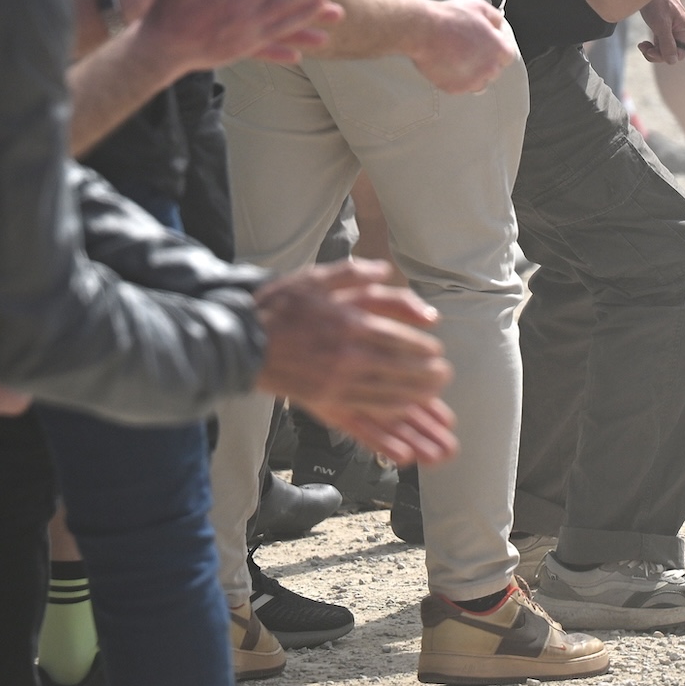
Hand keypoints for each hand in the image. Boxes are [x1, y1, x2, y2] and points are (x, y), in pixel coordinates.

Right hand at [254, 260, 457, 466]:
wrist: (241, 339)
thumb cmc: (281, 305)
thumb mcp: (318, 278)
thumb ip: (356, 274)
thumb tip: (386, 270)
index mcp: (348, 323)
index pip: (398, 339)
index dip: (422, 348)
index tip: (437, 351)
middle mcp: (345, 355)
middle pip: (398, 369)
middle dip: (425, 375)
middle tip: (443, 377)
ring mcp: (333, 381)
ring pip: (384, 394)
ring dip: (413, 398)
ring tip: (432, 397)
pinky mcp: (321, 400)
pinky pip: (362, 411)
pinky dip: (386, 414)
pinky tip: (401, 412)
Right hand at [407, 0, 512, 95]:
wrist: (423, 31)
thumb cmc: (450, 18)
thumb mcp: (480, 7)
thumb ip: (495, 18)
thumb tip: (499, 25)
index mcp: (499, 49)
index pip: (507, 56)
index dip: (497, 48)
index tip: (489, 44)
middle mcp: (489, 69)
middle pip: (494, 69)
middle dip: (485, 60)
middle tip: (470, 48)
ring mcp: (472, 81)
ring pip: (480, 82)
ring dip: (473, 73)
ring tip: (459, 58)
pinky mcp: (455, 88)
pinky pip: (462, 86)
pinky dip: (457, 79)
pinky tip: (449, 64)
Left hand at [638, 0, 684, 63]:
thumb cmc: (657, 3)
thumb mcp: (661, 25)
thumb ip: (668, 44)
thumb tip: (673, 61)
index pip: (679, 54)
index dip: (665, 56)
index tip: (651, 51)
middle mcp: (680, 32)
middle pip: (671, 53)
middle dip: (656, 54)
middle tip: (643, 47)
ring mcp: (672, 30)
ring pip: (664, 50)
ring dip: (652, 50)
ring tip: (641, 45)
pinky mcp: (662, 29)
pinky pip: (659, 44)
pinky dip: (651, 46)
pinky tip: (643, 43)